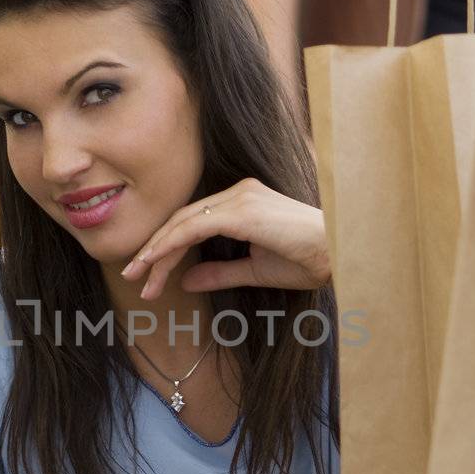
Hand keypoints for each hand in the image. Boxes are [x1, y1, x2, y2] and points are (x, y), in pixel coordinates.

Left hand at [120, 178, 330, 299]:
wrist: (339, 255)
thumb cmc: (307, 261)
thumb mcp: (253, 271)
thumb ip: (219, 273)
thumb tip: (186, 280)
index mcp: (241, 202)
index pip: (192, 223)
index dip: (167, 249)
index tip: (150, 277)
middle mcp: (238, 193)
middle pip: (182, 221)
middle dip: (155, 251)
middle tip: (135, 278)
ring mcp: (239, 198)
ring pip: (183, 222)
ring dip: (157, 250)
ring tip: (139, 277)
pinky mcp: (242, 210)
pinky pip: (195, 226)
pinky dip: (172, 243)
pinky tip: (155, 262)